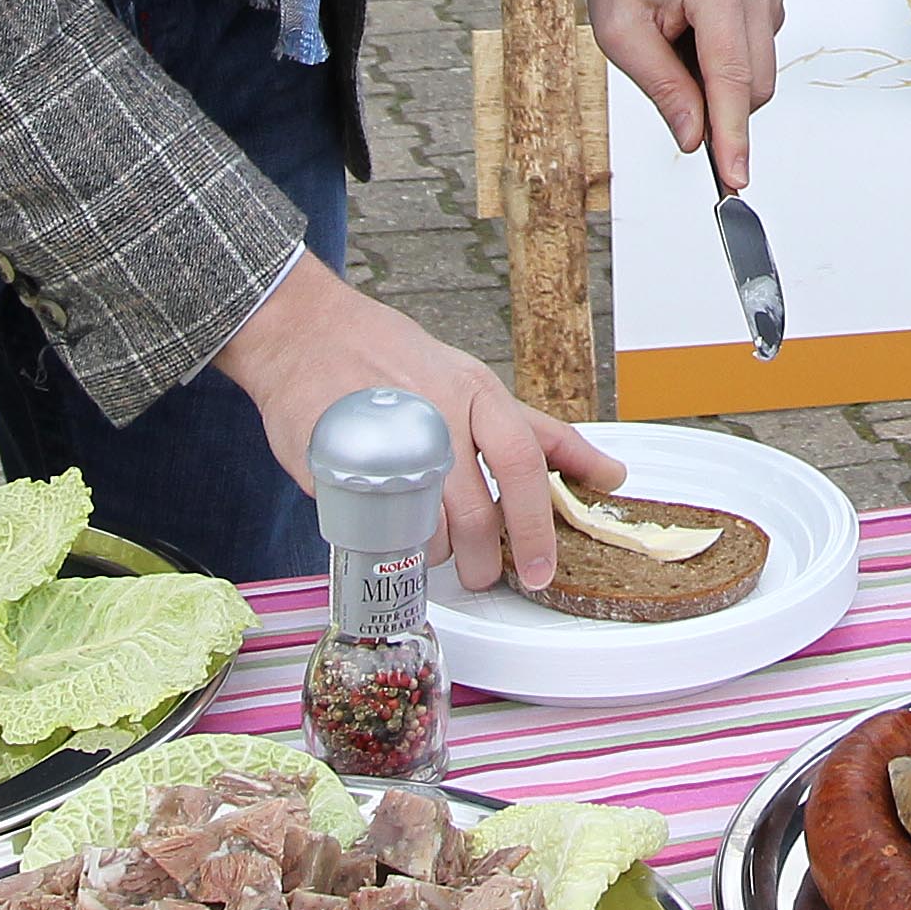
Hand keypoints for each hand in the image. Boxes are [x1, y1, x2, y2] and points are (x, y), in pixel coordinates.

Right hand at [214, 252, 619, 589]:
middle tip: (484, 576)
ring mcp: (386, 441)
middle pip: (475, 513)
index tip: (545, 568)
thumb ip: (534, 430)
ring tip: (434, 550)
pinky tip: (394, 536)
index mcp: (475, 393)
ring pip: (427, 529)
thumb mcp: (473, 381)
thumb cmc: (396, 360)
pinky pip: (376, 526)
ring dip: (436, 555)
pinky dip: (391, 544)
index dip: (537, 525)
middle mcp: (436, 415)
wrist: (306, 333)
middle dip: (485, 562)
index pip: (522, 464)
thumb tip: (603, 470)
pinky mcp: (341, 465)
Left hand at [587, 0, 783, 193]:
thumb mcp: (620, 33)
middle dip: (717, 109)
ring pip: (759, 78)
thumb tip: (694, 137)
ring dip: (719, 85)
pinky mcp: (772, 3)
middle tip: (671, 88)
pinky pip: (759, 60)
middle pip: (753, 86)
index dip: (732, 134)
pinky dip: (729, 68)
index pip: (730, 76)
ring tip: (678, 48)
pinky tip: (698, 40)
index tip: (735, 177)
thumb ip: (661, 87)